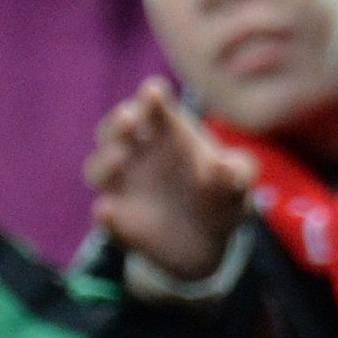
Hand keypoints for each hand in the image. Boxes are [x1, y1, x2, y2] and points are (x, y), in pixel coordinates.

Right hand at [86, 79, 252, 281]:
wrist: (210, 244)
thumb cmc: (222, 196)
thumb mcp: (238, 182)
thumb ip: (236, 172)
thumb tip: (222, 168)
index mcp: (167, 132)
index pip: (153, 106)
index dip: (151, 97)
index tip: (153, 93)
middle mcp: (137, 153)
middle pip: (116, 129)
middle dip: (118, 122)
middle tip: (129, 118)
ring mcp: (123, 187)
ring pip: (98, 169)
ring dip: (104, 161)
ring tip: (119, 157)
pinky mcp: (119, 221)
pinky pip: (106, 217)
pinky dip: (105, 214)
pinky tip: (109, 212)